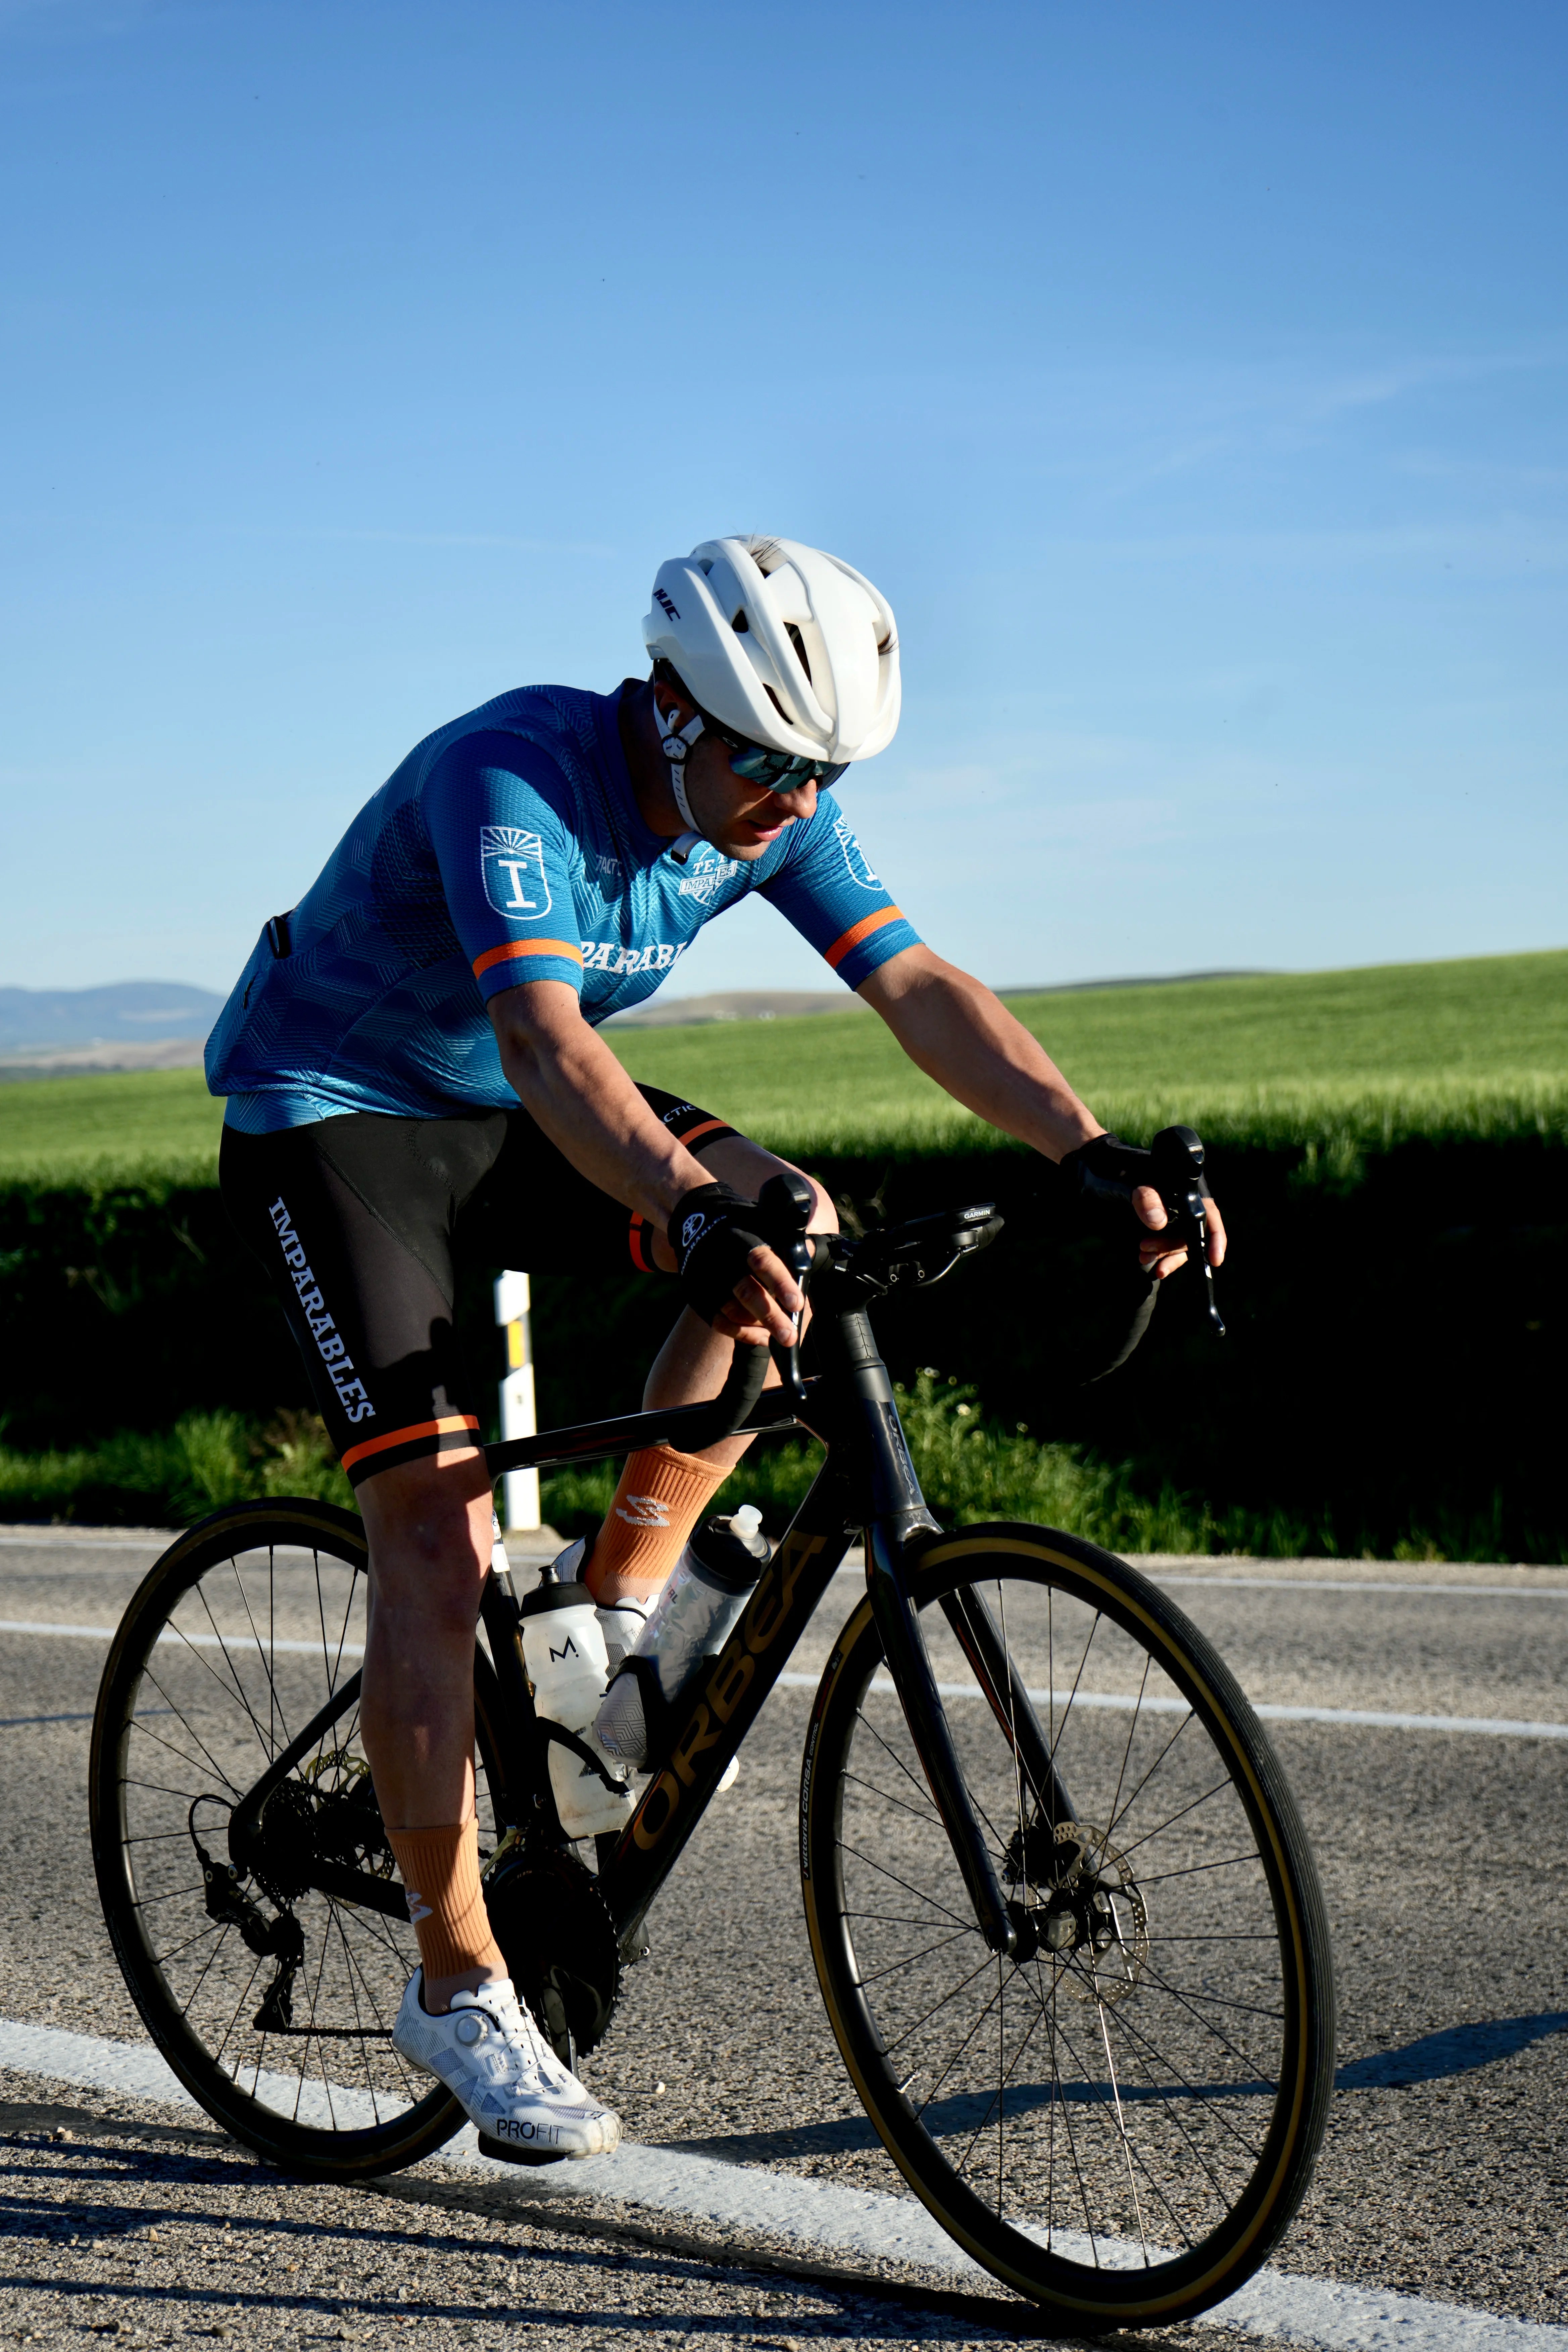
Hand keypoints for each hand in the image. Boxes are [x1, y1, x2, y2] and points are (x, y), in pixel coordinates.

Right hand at [668, 1186, 803, 1343]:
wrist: (696, 1224)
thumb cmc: (741, 1228)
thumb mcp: (763, 1224)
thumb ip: (785, 1242)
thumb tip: (812, 1254)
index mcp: (743, 1241)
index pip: (763, 1262)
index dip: (780, 1284)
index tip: (797, 1304)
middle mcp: (723, 1261)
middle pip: (747, 1292)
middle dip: (771, 1317)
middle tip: (790, 1336)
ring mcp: (708, 1281)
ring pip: (733, 1311)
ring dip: (759, 1327)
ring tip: (781, 1336)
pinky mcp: (698, 1295)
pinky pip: (719, 1322)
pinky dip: (741, 1333)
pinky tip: (761, 1336)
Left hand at [1132, 1185, 1228, 1280]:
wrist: (1126, 1179)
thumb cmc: (1142, 1179)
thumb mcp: (1143, 1185)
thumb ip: (1149, 1199)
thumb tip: (1157, 1222)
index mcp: (1192, 1199)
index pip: (1211, 1219)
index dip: (1216, 1239)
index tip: (1215, 1260)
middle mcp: (1189, 1214)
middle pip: (1190, 1238)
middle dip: (1171, 1248)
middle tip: (1146, 1247)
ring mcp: (1178, 1227)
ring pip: (1180, 1248)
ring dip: (1164, 1256)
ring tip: (1144, 1258)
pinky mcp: (1166, 1235)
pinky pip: (1169, 1252)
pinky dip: (1160, 1258)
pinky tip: (1147, 1261)